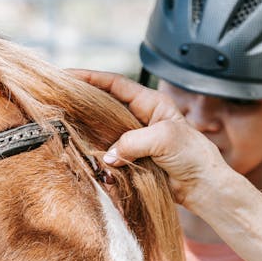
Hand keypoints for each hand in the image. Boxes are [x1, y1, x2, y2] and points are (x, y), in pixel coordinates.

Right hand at [67, 69, 230, 206]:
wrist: (202, 185)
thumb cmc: (193, 156)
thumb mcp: (164, 140)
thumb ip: (133, 142)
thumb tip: (109, 156)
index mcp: (151, 103)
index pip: (116, 84)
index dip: (91, 78)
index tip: (68, 75)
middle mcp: (141, 118)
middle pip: (105, 104)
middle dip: (83, 101)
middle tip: (58, 99)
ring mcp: (136, 138)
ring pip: (104, 129)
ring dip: (88, 129)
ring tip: (64, 124)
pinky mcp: (133, 158)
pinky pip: (109, 152)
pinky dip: (97, 153)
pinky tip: (83, 152)